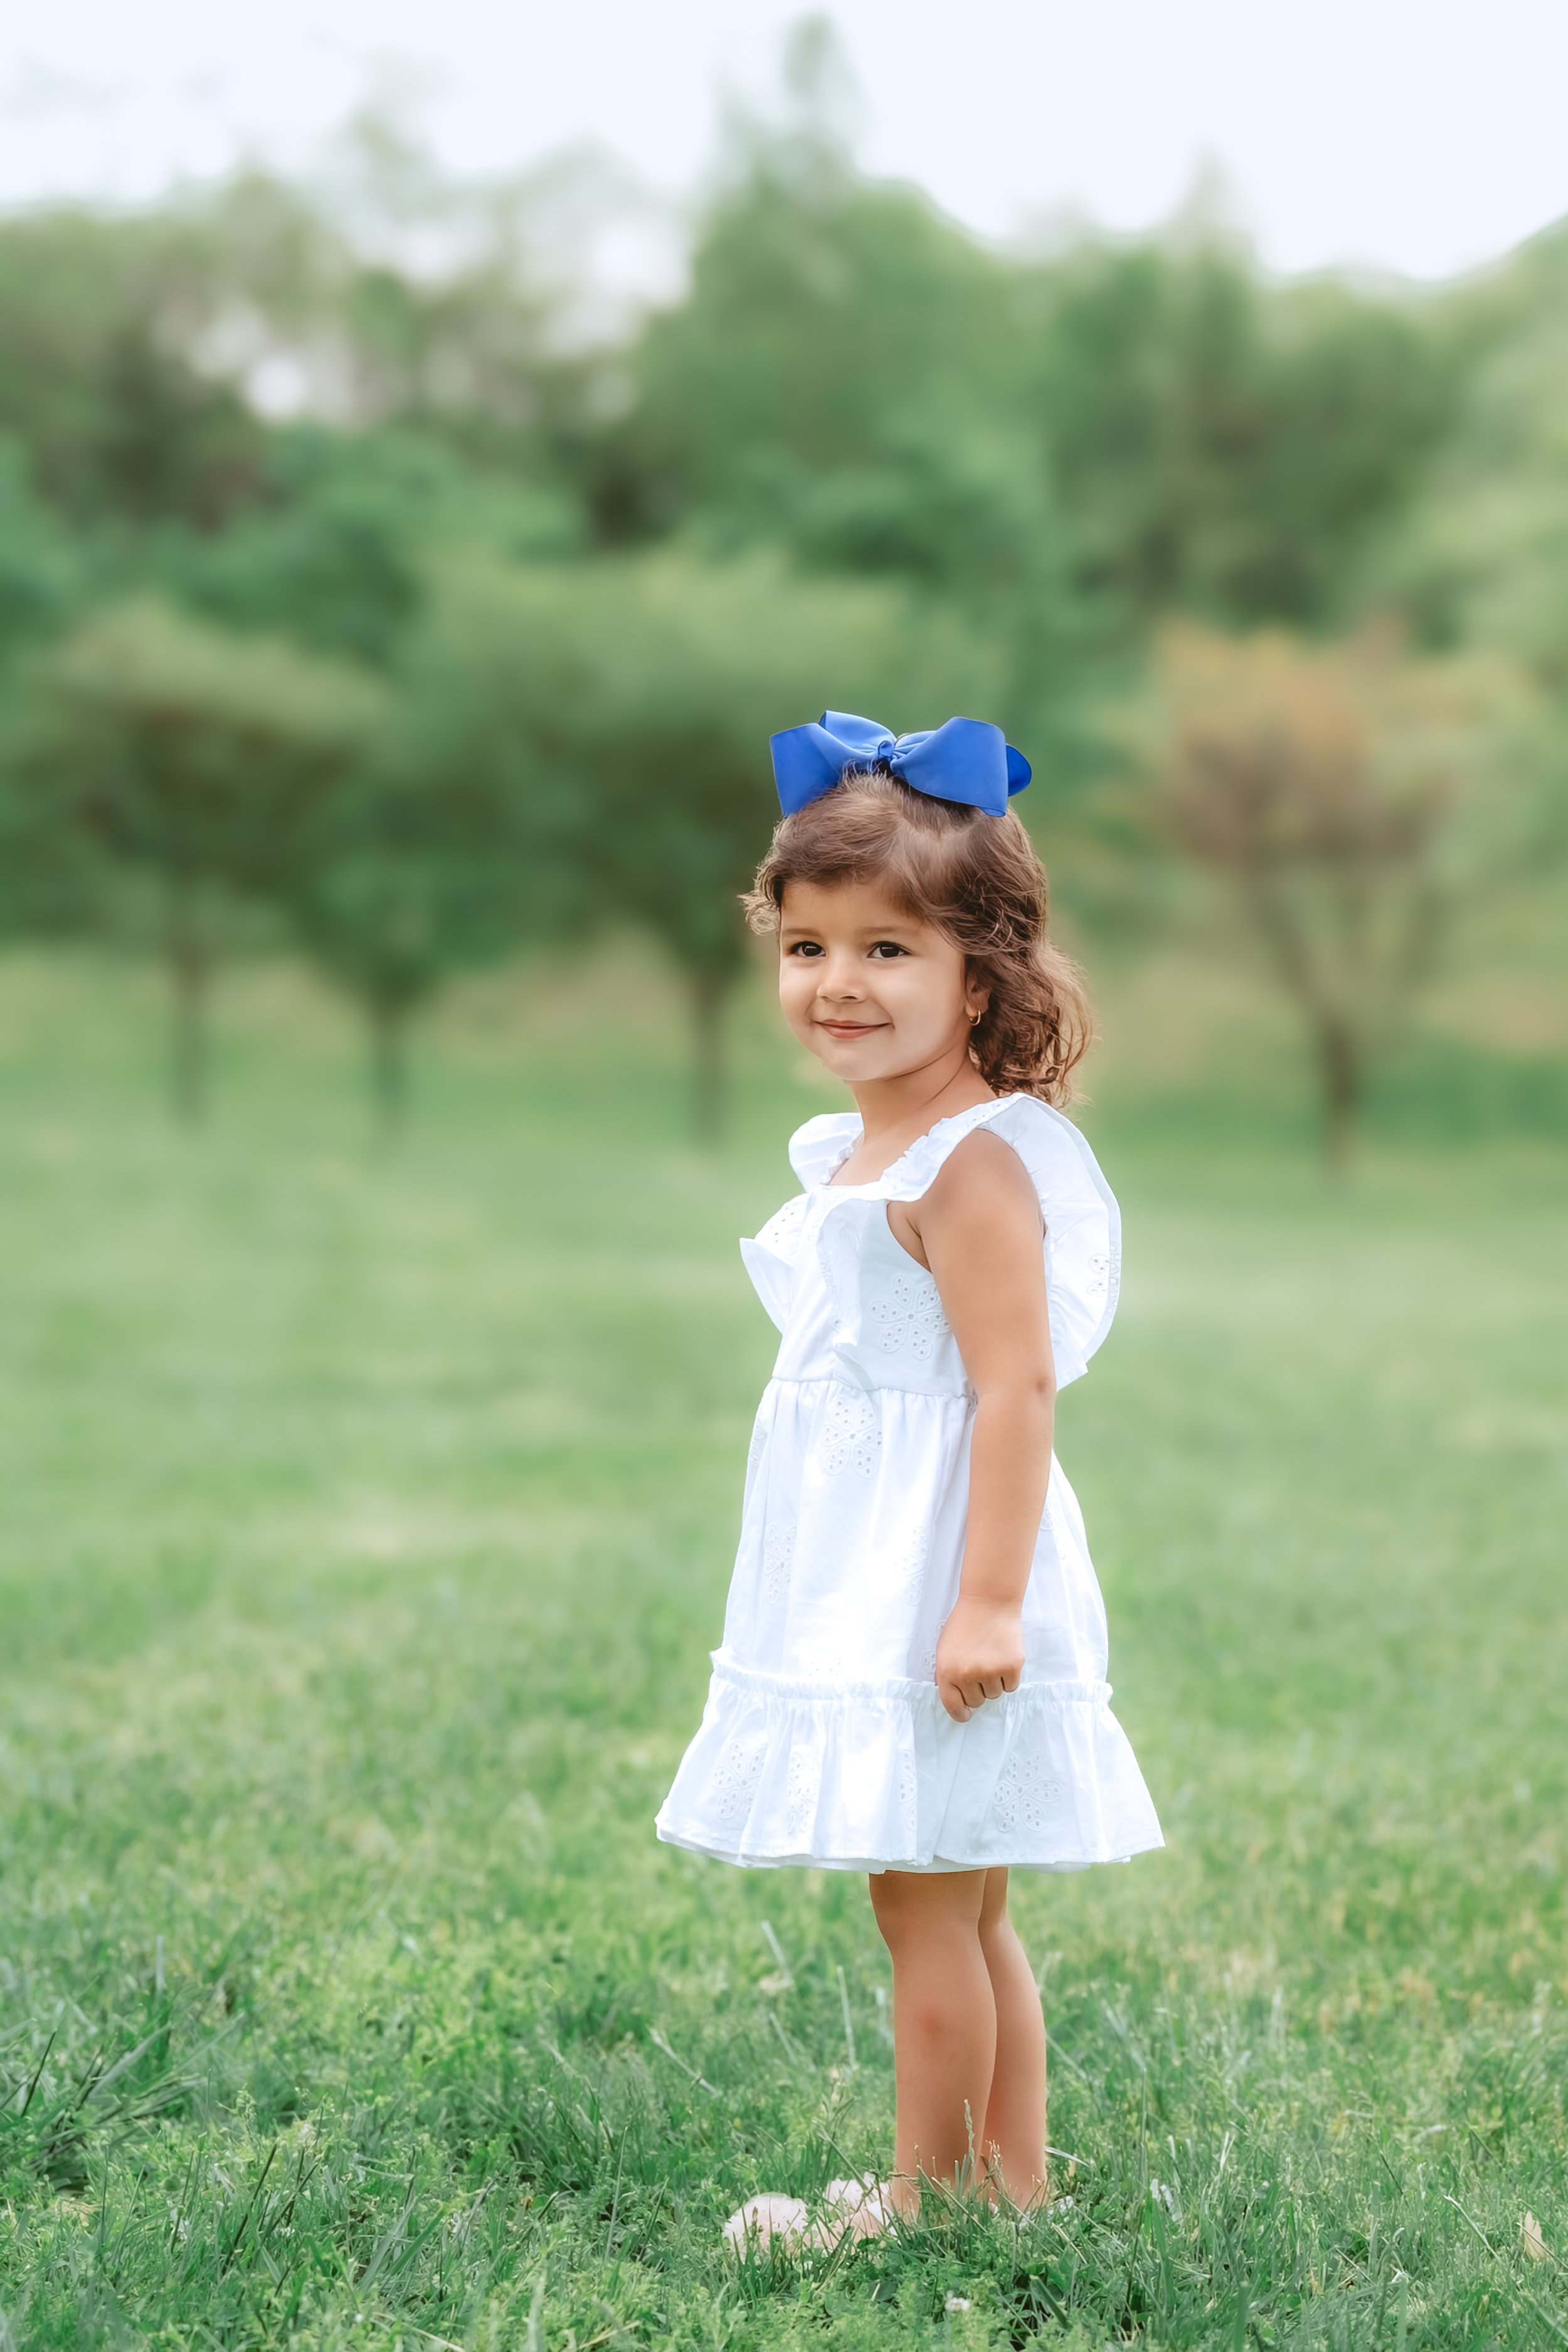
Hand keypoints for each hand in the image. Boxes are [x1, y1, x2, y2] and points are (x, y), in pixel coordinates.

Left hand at [934, 1597, 1024, 1722]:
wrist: (988, 1602)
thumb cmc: (965, 1624)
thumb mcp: (944, 1649)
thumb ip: (945, 1675)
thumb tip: (952, 1697)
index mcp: (947, 1672)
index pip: (953, 1706)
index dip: (960, 1713)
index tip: (966, 1714)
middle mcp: (968, 1675)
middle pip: (977, 1701)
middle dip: (978, 1690)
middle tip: (980, 1669)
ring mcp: (991, 1671)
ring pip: (995, 1695)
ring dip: (994, 1682)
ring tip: (991, 1659)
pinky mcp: (1012, 1666)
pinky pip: (1011, 1687)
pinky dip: (1008, 1677)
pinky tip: (1002, 1658)